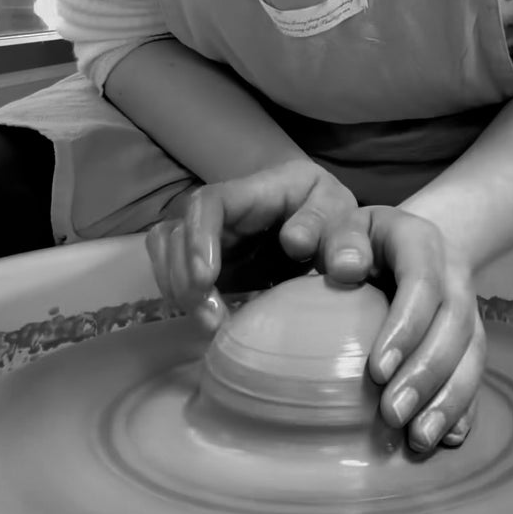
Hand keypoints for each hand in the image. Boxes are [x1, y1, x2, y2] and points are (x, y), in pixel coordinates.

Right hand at [145, 158, 360, 330]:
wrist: (321, 222)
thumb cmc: (332, 215)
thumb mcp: (345, 217)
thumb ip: (343, 234)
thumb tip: (308, 249)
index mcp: (256, 190)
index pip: (209, 202)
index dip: (199, 237)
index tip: (206, 278)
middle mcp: (222, 207)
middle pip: (177, 233)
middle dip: (186, 278)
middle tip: (213, 319)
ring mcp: (208, 233)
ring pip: (167, 251)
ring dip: (179, 290)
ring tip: (212, 324)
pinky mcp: (204, 260)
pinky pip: (173, 271)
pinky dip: (182, 297)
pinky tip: (210, 320)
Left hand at [319, 205, 485, 454]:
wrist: (402, 242)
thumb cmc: (358, 241)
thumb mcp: (341, 226)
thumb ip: (334, 238)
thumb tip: (345, 268)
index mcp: (420, 241)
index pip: (422, 282)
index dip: (406, 327)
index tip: (376, 371)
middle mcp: (454, 273)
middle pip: (454, 323)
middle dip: (427, 373)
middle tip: (392, 414)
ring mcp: (468, 307)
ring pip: (473, 353)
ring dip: (449, 399)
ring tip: (419, 439)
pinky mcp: (471, 339)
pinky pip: (476, 373)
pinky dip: (465, 407)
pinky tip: (448, 438)